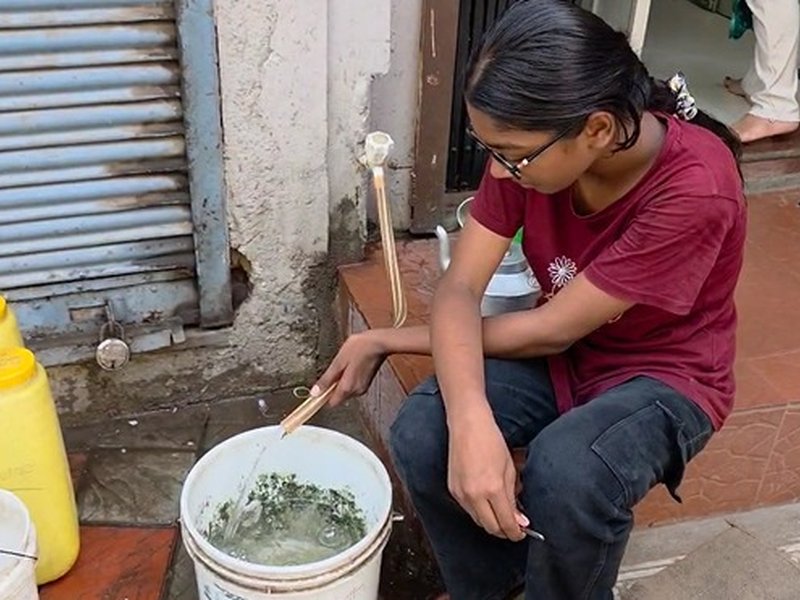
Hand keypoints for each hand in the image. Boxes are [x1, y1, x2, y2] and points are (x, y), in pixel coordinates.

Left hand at [312, 330, 388, 406]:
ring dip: (341, 381)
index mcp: (347, 388)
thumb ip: (327, 379)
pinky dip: (348, 378)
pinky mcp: (367, 382)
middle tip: (334, 369)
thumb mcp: (338, 362)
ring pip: (345, 390)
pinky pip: (352, 385)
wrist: (380, 342)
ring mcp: (362, 387)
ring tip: (344, 364)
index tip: (319, 387)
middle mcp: (356, 391)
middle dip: (333, 386)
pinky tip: (351, 364)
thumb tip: (315, 392)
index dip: (323, 396)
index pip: (331, 403)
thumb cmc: (360, 348)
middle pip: (338, 397)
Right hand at [448, 413, 527, 540]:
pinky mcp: (453, 490)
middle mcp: (474, 495)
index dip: (516, 533)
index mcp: (492, 489)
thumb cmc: (491, 441)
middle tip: (514, 527)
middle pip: (491, 528)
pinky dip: (479, 511)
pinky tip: (486, 502)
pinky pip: (468, 510)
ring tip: (501, 512)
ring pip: (478, 521)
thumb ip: (513, 497)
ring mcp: (461, 494)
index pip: (506, 523)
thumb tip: (519, 520)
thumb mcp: (509, 469)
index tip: (521, 533)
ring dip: (491, 522)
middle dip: (504, 531)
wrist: (468, 425)